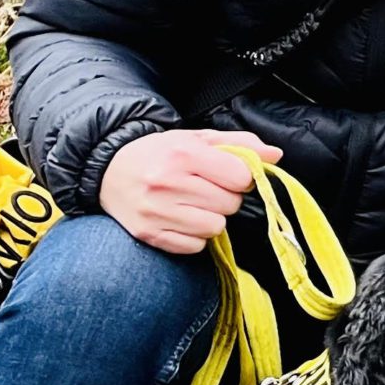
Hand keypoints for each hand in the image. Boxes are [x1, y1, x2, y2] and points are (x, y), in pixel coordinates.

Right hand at [100, 129, 281, 255]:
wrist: (108, 171)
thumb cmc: (160, 153)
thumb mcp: (197, 138)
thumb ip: (240, 144)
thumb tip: (276, 155)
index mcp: (183, 154)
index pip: (240, 177)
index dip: (241, 177)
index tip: (228, 175)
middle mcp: (167, 183)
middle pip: (230, 204)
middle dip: (225, 198)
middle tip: (205, 189)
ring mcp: (156, 212)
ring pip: (215, 227)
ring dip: (211, 218)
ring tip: (192, 203)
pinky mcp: (148, 234)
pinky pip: (195, 246)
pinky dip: (194, 236)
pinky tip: (180, 218)